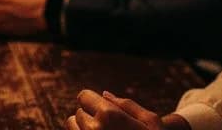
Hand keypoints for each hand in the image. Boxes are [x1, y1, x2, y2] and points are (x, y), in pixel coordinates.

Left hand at [66, 90, 189, 129]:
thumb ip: (127, 105)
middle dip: (90, 116)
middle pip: (78, 112)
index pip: (83, 96)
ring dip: (81, 128)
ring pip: (70, 126)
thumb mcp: (151, 121)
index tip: (102, 109)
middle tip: (108, 128)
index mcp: (109, 116)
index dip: (93, 101)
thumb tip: (104, 94)